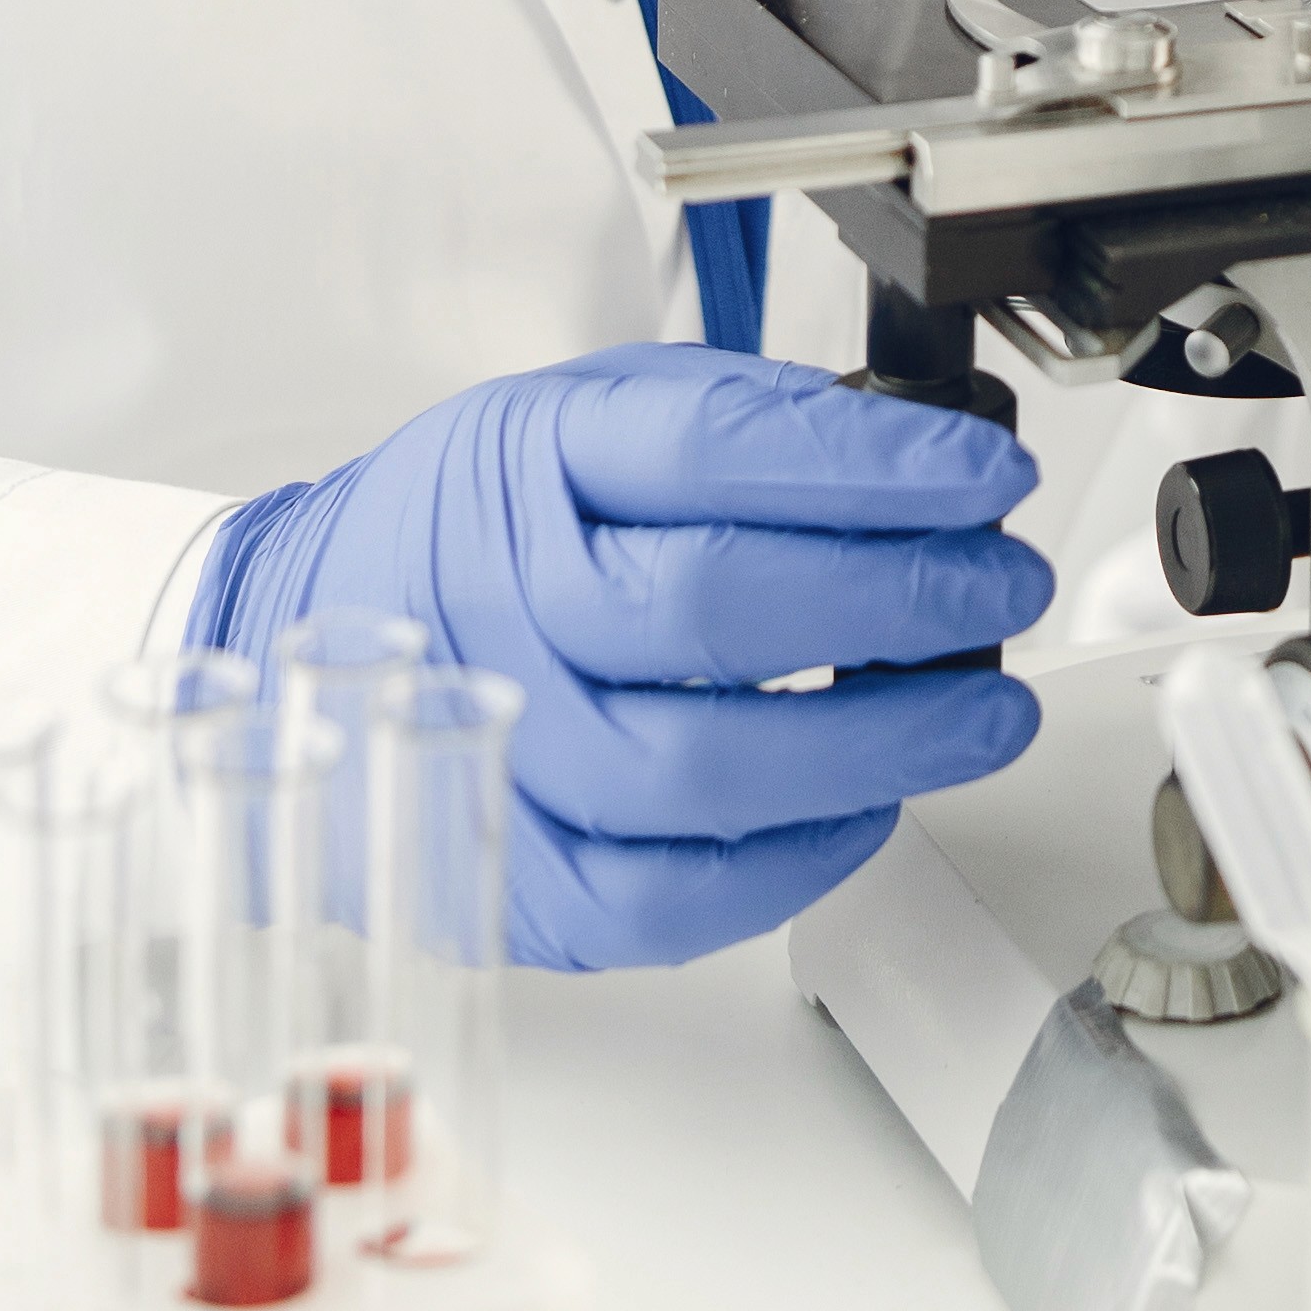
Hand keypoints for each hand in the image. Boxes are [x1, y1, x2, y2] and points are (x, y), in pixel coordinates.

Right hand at [195, 352, 1049, 967]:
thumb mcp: (590, 413)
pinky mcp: (520, 877)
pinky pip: (676, 896)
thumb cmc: (480, 520)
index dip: (873, 465)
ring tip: (980, 713)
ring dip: (881, 743)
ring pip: (708, 768)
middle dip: (901, 600)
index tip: (984, 473)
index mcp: (529, 463)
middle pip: (716, 610)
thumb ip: (743, 420)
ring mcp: (506, 750)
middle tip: (1001, 587)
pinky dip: (799, 858)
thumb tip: (923, 452)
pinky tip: (868, 805)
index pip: (714, 453)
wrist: (308, 631)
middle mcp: (505, 603)